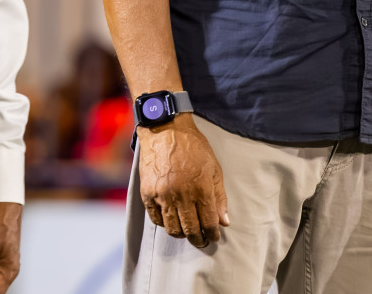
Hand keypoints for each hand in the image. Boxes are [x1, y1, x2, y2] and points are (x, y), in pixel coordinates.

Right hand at [137, 115, 228, 247]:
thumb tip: (224, 222)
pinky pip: (156, 219)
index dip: (213, 233)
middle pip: (190, 229)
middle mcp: (181, 195)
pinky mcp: (147, 193)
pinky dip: (164, 224)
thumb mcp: (214, 168)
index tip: (214, 236)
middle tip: (201, 240)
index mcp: (201, 188)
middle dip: (198, 239)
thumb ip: (219, 196)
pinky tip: (171, 221)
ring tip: (186, 232)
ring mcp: (163, 195)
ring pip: (172, 228)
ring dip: (181, 234)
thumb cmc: (194, 147)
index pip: (209, 222)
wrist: (166, 129)